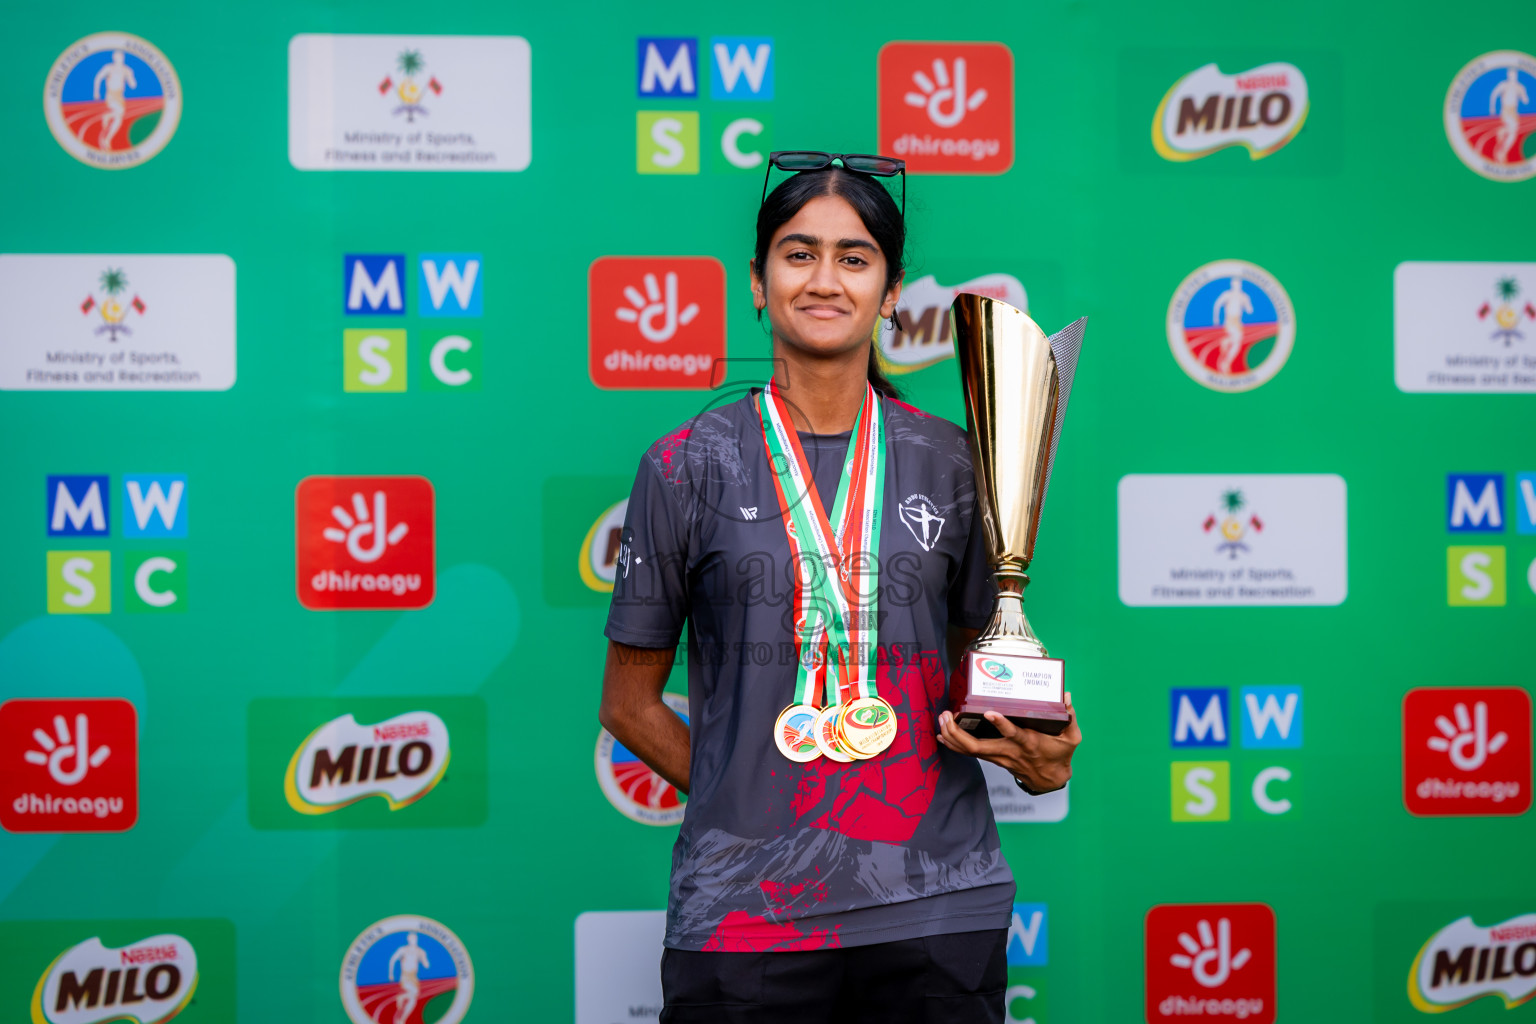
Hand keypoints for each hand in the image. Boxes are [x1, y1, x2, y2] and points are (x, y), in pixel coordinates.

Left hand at [936, 692, 1081, 792]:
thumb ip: (1069, 716)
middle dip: (958, 733)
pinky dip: (954, 744)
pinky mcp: (993, 759)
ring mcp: (999, 757)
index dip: (1001, 725)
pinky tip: (942, 734)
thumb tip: (1066, 695)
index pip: (1014, 735)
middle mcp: (1009, 751)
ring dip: (952, 736)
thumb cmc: (1060, 755)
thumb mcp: (1071, 737)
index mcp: (1028, 743)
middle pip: (978, 747)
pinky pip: (969, 753)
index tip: (990, 713)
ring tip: (941, 719)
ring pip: (969, 751)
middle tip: (946, 715)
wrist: (1051, 780)